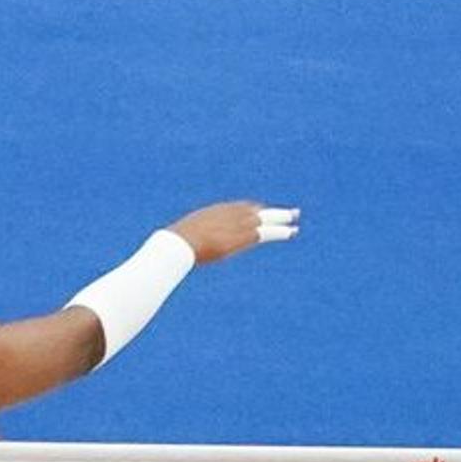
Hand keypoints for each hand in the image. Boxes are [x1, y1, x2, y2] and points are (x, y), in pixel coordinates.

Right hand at [169, 201, 302, 263]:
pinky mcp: (242, 236)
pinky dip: (280, 232)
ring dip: (282, 219)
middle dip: (271, 211)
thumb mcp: (176, 242)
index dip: (252, 210)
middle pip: (255, 209)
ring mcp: (235, 224)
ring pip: (265, 218)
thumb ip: (179, 245)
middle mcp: (228, 214)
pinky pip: (266, 232)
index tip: (261, 211)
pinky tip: (291, 232)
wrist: (178, 244)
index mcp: (214, 212)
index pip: (238, 208)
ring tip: (295, 218)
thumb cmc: (172, 246)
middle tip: (286, 211)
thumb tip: (164, 253)